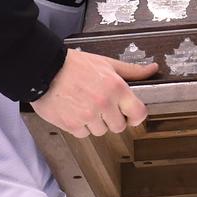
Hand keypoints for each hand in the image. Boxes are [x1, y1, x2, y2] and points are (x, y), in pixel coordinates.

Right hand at [30, 49, 158, 137]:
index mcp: (115, 87)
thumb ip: (131, 71)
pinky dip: (80, 126)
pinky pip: (83, 134)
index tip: (130, 114)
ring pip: (100, 131)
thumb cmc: (75, 65)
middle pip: (119, 126)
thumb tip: (153, 69)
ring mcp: (87, 116)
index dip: (136, 116)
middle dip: (112, 118)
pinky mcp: (72, 125)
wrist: (44, 69)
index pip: (138, 113)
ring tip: (85, 105)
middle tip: (102, 106)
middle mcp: (103, 103)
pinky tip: (74, 110)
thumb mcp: (106, 63)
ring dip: (95, 122)